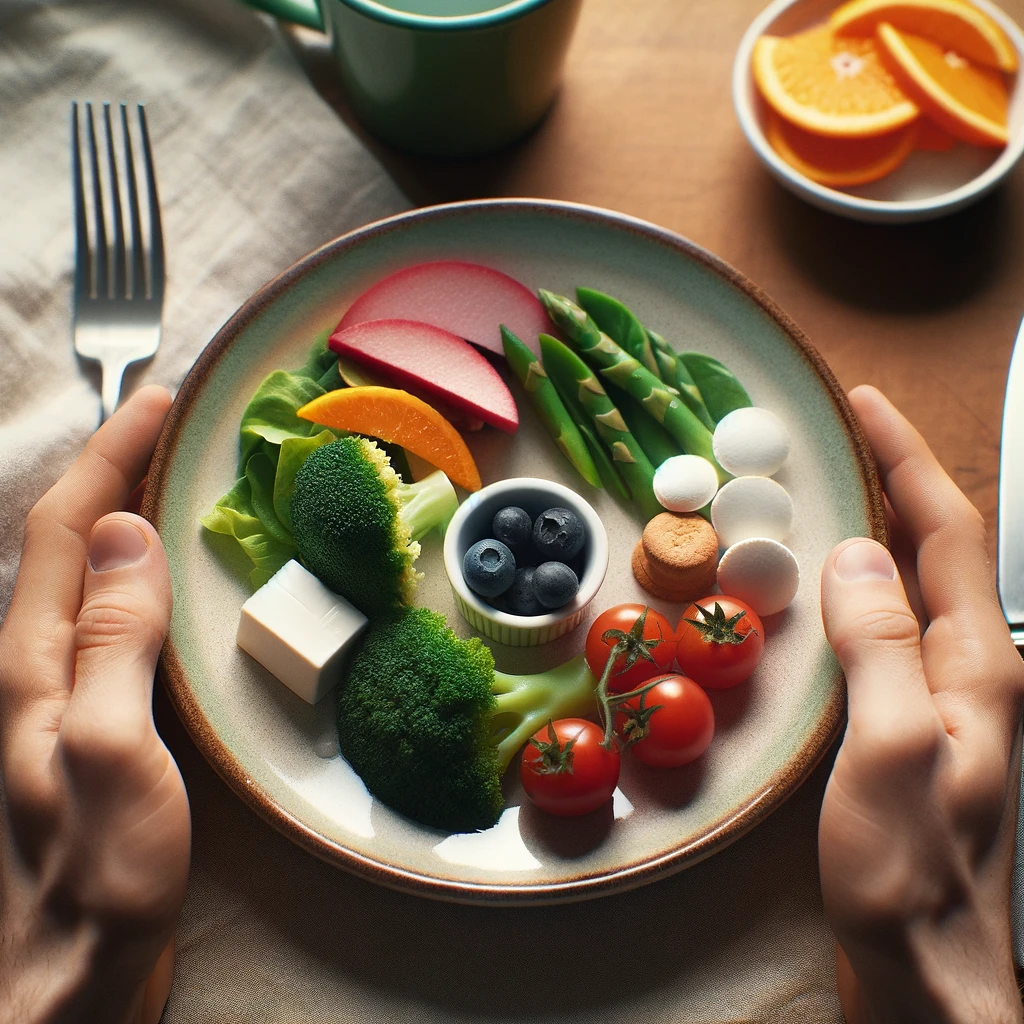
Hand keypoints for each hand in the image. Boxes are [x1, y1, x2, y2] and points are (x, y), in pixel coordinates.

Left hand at [0, 387, 188, 1023]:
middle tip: (168, 426)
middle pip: (71, 543)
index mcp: (33, 662)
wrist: (70, 981)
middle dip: (113, 470)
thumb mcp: (107, 754)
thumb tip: (131, 539)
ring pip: (90, 578)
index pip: (72, 531)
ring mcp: (59, 695)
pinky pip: (111, 621)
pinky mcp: (91, 721)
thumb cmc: (92, 879)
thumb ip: (112, 645)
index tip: (160, 404)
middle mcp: (35, 666)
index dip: (112, 458)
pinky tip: (167, 580)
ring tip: (171, 479)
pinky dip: (139, 576)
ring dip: (125, 516)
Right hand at [819, 385, 1023, 1023]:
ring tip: (834, 492)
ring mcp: (945, 700)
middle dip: (897, 480)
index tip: (864, 407)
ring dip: (879, 528)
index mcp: (977, 666)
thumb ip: (881, 646)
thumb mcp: (893, 749)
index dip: (905, 461)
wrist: (928, 974)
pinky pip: (889, 630)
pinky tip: (830, 592)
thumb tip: (857, 556)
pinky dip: (860, 587)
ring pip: (913, 588)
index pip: (946, 534)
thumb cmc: (910, 875)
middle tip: (844, 438)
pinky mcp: (914, 725)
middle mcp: (971, 673)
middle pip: (938, 550)